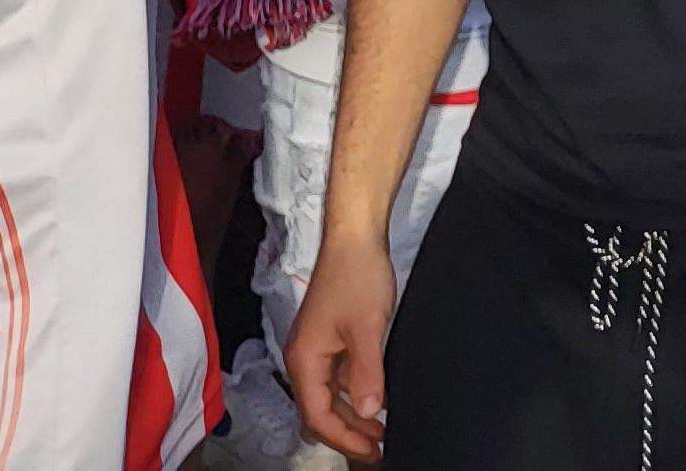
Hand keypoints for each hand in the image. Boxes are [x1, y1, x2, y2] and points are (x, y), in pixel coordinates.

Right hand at [283, 235, 395, 461]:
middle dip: (347, 432)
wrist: (355, 237)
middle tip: (380, 448)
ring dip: (353, 414)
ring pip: (330, 396)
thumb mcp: (368, 328)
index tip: (372, 451)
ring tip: (381, 431)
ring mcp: (316, 349)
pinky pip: (338, 377)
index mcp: (305, 360)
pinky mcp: (330, 339)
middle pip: (320, 410)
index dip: (344, 438)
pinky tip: (377, 399)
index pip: (317, 415)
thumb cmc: (358, 278)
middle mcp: (304, 359)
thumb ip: (367, 372)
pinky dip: (355, 392)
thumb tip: (371, 412)